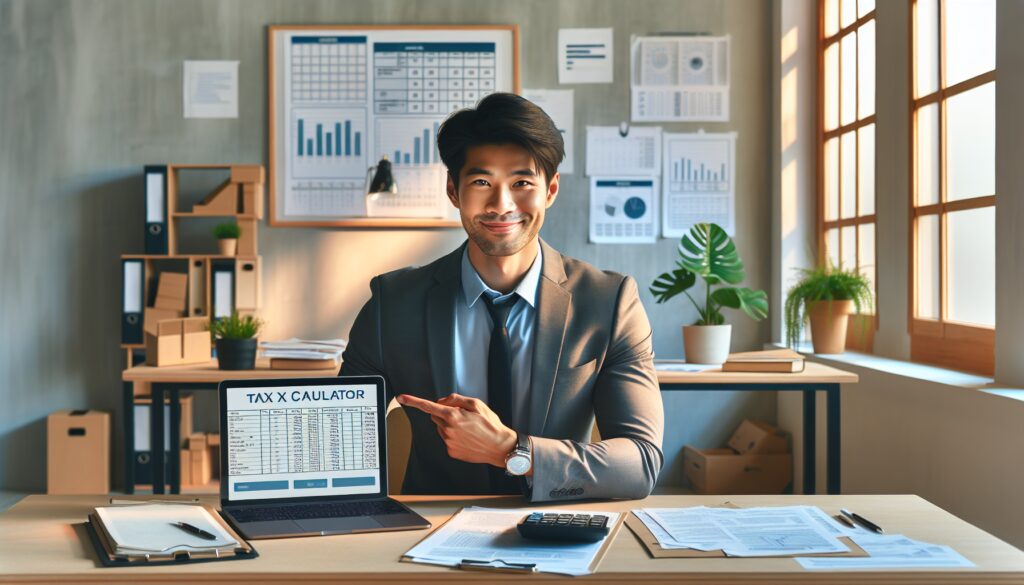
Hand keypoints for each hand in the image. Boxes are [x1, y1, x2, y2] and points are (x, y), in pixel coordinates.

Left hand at [396, 393, 516, 467]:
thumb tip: (442, 401)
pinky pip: (447, 440)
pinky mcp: (451, 451)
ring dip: (449, 425)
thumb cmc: (490, 425)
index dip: (413, 401)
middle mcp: (448, 429)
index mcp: (453, 416)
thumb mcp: (476, 404)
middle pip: (436, 416)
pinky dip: (454, 437)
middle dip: (443, 413)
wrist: (499, 447)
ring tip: (468, 429)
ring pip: (441, 428)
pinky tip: (468, 438)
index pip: (428, 406)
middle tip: (460, 415)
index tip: (402, 398)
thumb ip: (456, 399)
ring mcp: (449, 442)